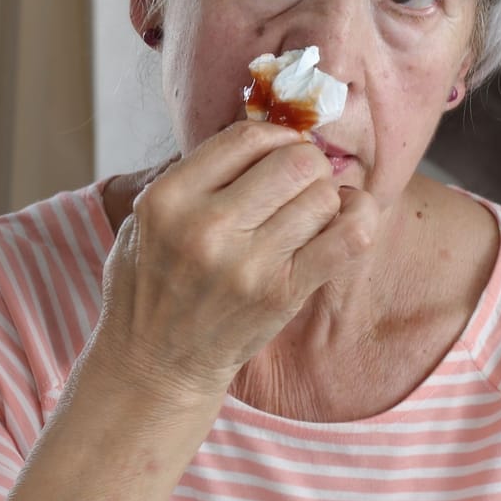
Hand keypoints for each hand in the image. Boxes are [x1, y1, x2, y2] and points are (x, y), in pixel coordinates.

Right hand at [85, 120, 378, 406]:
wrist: (155, 364)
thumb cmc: (150, 285)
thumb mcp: (142, 220)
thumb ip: (190, 178)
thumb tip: (259, 137)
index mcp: (167, 199)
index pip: (247, 138)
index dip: (275, 137)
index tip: (278, 153)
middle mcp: (206, 227)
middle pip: (295, 161)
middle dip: (305, 165)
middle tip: (298, 184)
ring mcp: (247, 264)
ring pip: (324, 196)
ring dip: (325, 199)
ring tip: (308, 214)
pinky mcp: (281, 295)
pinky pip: (349, 239)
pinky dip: (358, 221)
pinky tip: (341, 223)